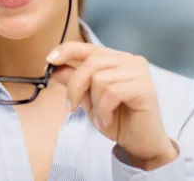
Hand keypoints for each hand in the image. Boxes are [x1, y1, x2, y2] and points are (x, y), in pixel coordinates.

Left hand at [46, 42, 177, 169]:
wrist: (141, 145)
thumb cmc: (117, 120)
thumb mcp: (89, 98)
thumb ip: (74, 81)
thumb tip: (54, 67)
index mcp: (117, 59)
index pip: (88, 47)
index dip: (66, 50)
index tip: (49, 61)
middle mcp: (130, 60)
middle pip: (91, 63)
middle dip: (75, 86)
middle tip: (71, 107)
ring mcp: (139, 72)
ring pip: (100, 79)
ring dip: (94, 103)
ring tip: (100, 116)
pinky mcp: (144, 88)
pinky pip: (111, 92)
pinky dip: (104, 109)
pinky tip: (108, 119)